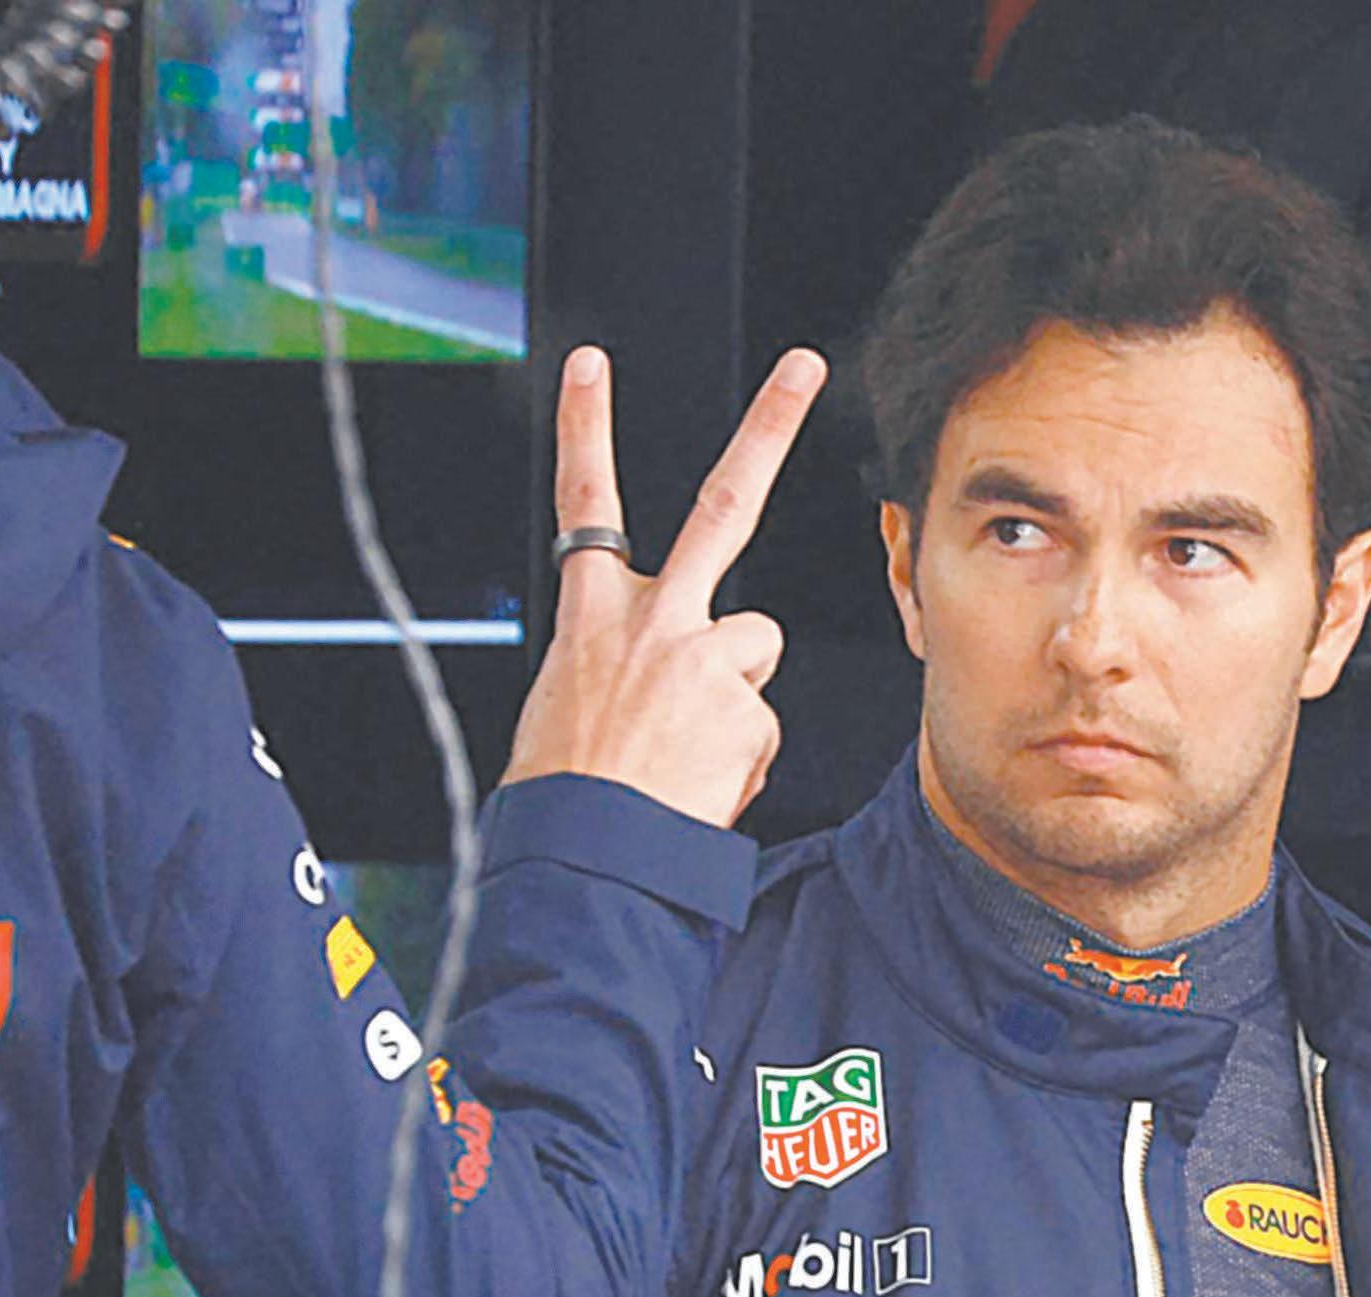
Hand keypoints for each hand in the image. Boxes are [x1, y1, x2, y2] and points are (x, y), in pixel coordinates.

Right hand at [502, 344, 828, 827]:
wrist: (583, 858)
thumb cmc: (567, 795)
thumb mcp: (566, 711)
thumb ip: (623, 669)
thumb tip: (679, 684)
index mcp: (591, 617)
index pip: (584, 504)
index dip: (586, 429)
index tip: (588, 367)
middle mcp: (651, 619)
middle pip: (722, 504)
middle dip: (766, 427)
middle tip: (804, 365)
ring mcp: (703, 657)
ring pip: (756, 647)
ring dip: (734, 693)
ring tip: (687, 752)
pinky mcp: (746, 705)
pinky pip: (761, 726)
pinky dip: (738, 760)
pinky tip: (700, 787)